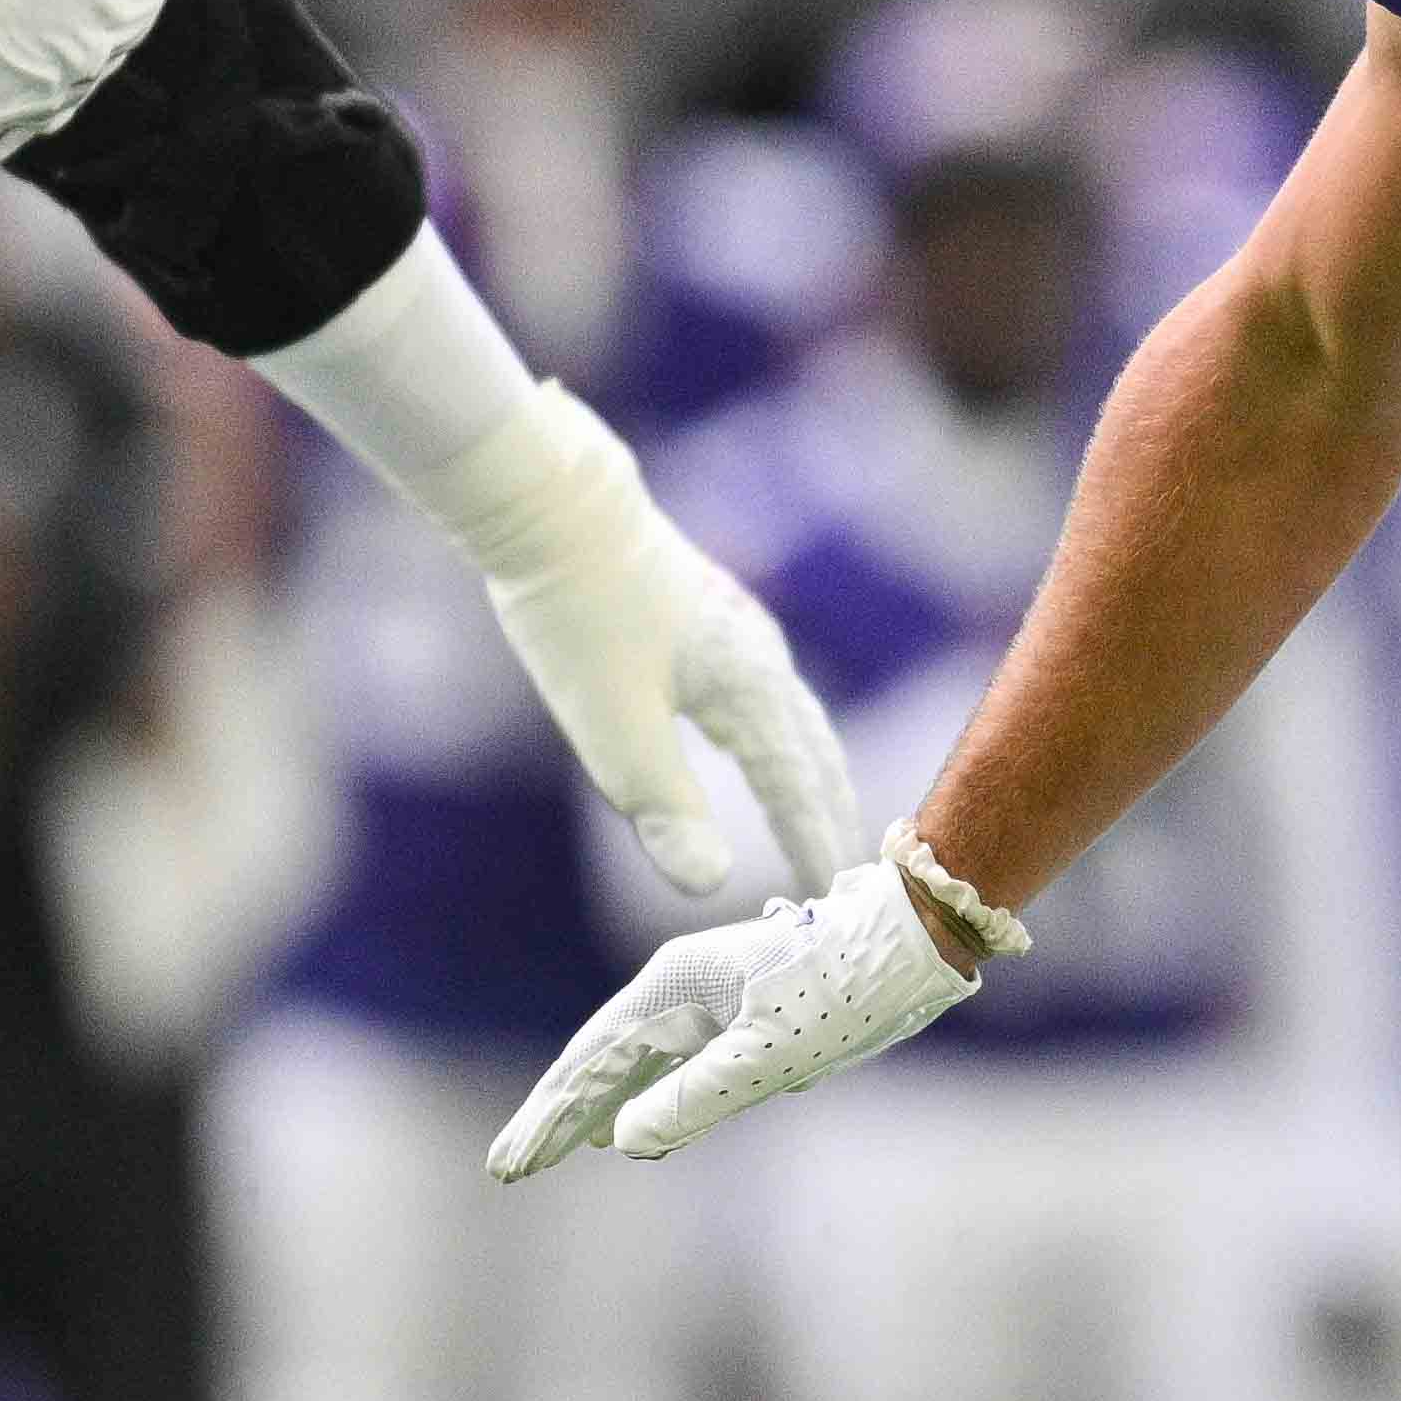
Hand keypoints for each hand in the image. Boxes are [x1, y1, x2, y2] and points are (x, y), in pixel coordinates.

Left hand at [458, 378, 868, 898]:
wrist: (551, 504)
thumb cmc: (579, 615)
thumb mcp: (614, 728)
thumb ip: (665, 808)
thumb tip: (711, 886)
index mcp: (752, 690)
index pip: (800, 788)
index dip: (815, 845)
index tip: (834, 897)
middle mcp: (762, 657)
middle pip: (816, 750)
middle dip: (831, 810)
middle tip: (848, 868)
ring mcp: (737, 630)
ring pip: (793, 716)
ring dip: (810, 771)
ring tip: (817, 809)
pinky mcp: (706, 613)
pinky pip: (764, 690)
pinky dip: (778, 733)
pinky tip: (754, 733)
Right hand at [492, 854, 970, 1174]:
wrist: (911, 940)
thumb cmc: (844, 990)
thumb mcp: (769, 1054)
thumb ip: (696, 1100)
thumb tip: (625, 1141)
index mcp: (673, 987)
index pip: (591, 1064)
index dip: (550, 1118)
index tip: (511, 1165)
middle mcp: (679, 989)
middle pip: (600, 1063)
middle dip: (556, 1117)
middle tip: (509, 1168)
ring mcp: (708, 1001)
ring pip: (635, 1066)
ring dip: (593, 1111)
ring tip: (551, 1152)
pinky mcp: (739, 1015)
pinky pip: (673, 1066)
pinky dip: (643, 1100)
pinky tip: (629, 1129)